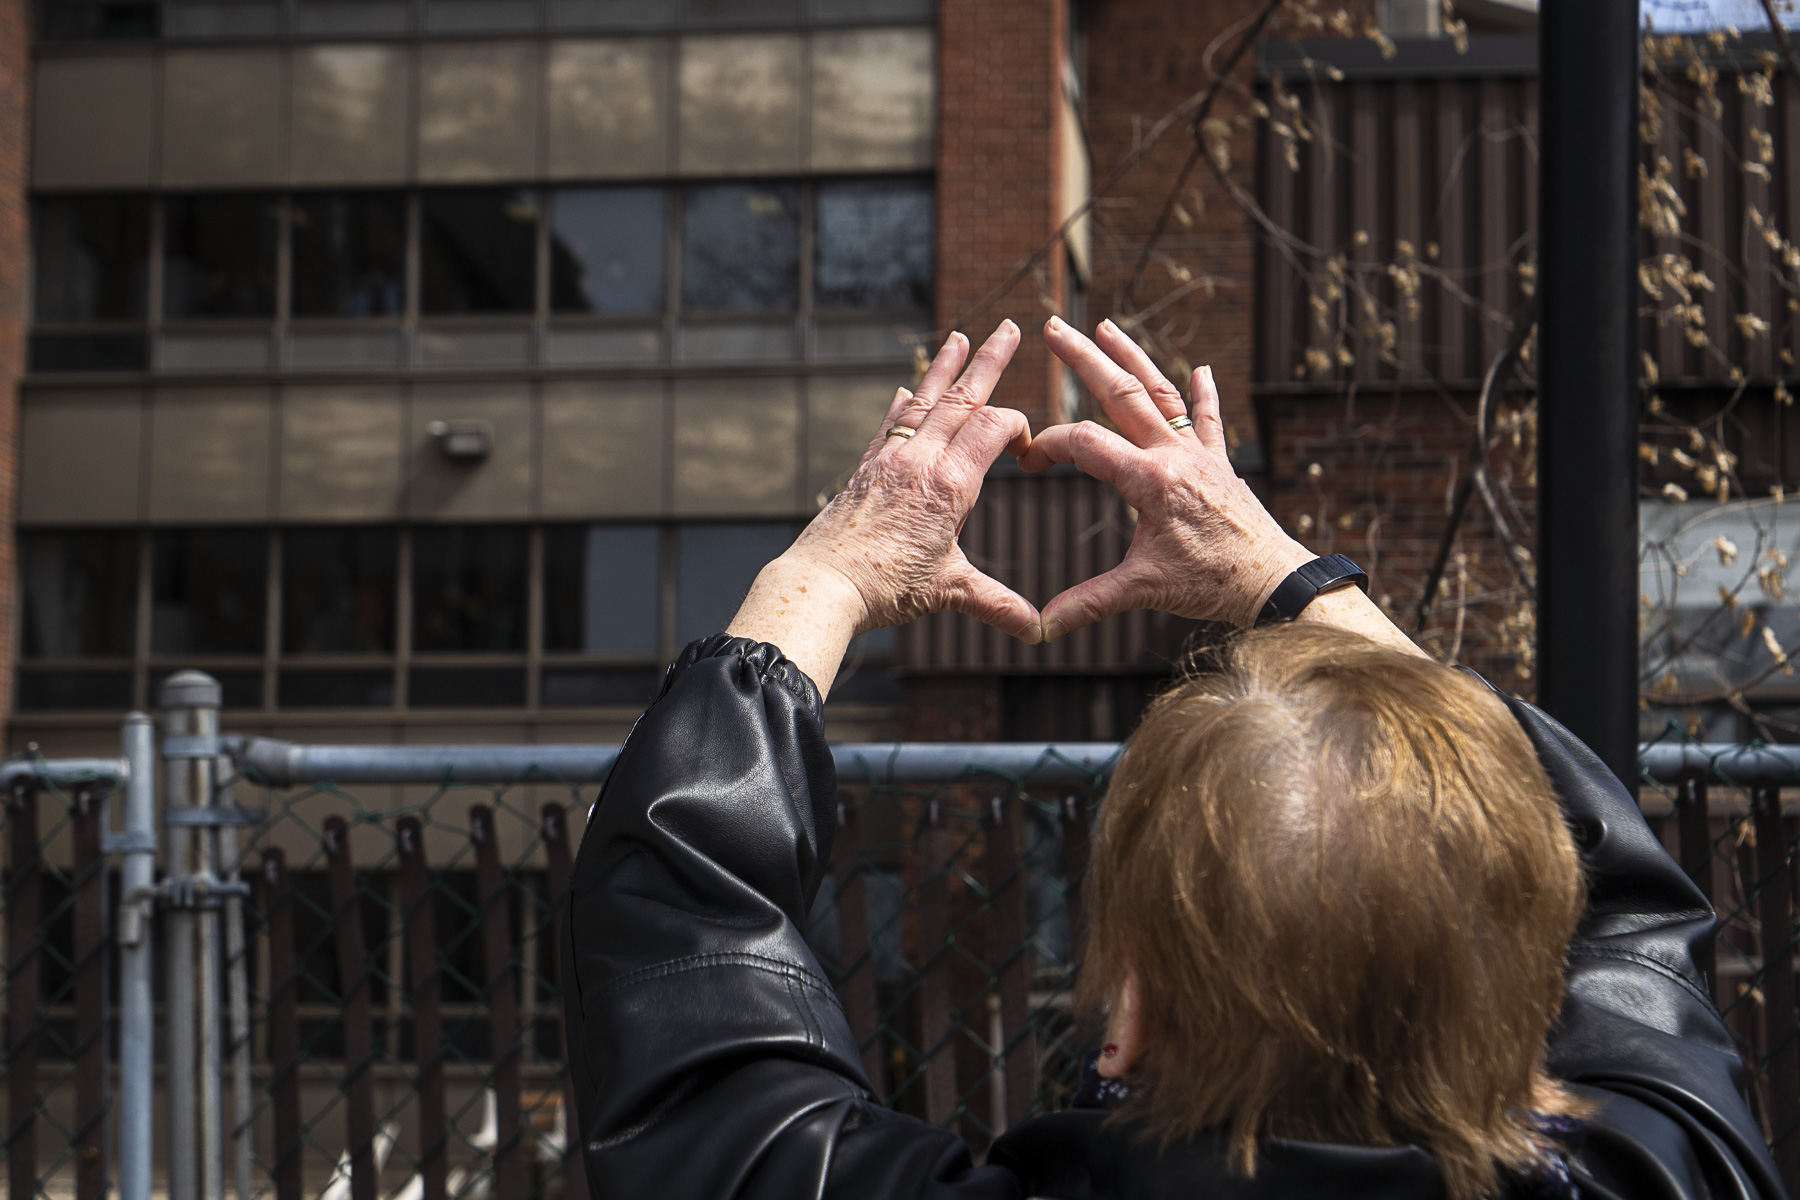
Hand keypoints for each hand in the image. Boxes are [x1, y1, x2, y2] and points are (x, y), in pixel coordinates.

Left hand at [728, 322, 1040, 692]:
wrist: (822, 586)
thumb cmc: (885, 589)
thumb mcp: (949, 592)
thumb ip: (996, 604)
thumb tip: (1038, 631)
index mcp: (950, 484)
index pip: (994, 427)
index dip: (1019, 428)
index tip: (1027, 452)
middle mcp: (920, 461)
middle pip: (962, 398)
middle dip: (989, 361)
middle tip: (1010, 328)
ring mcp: (890, 460)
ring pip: (924, 401)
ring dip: (945, 368)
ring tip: (960, 337)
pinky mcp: (865, 469)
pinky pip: (889, 425)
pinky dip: (901, 403)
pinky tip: (905, 387)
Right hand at [1020, 317, 1312, 635]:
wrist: (1272, 582)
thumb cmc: (1210, 584)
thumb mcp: (1142, 591)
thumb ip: (1088, 604)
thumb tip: (1041, 627)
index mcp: (1150, 479)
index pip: (1086, 443)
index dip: (1049, 445)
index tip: (1026, 459)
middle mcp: (1175, 454)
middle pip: (1122, 392)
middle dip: (1083, 358)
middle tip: (1053, 326)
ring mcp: (1200, 454)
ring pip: (1161, 391)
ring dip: (1132, 356)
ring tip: (1106, 326)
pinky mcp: (1220, 463)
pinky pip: (1209, 419)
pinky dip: (1203, 393)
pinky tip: (1202, 368)